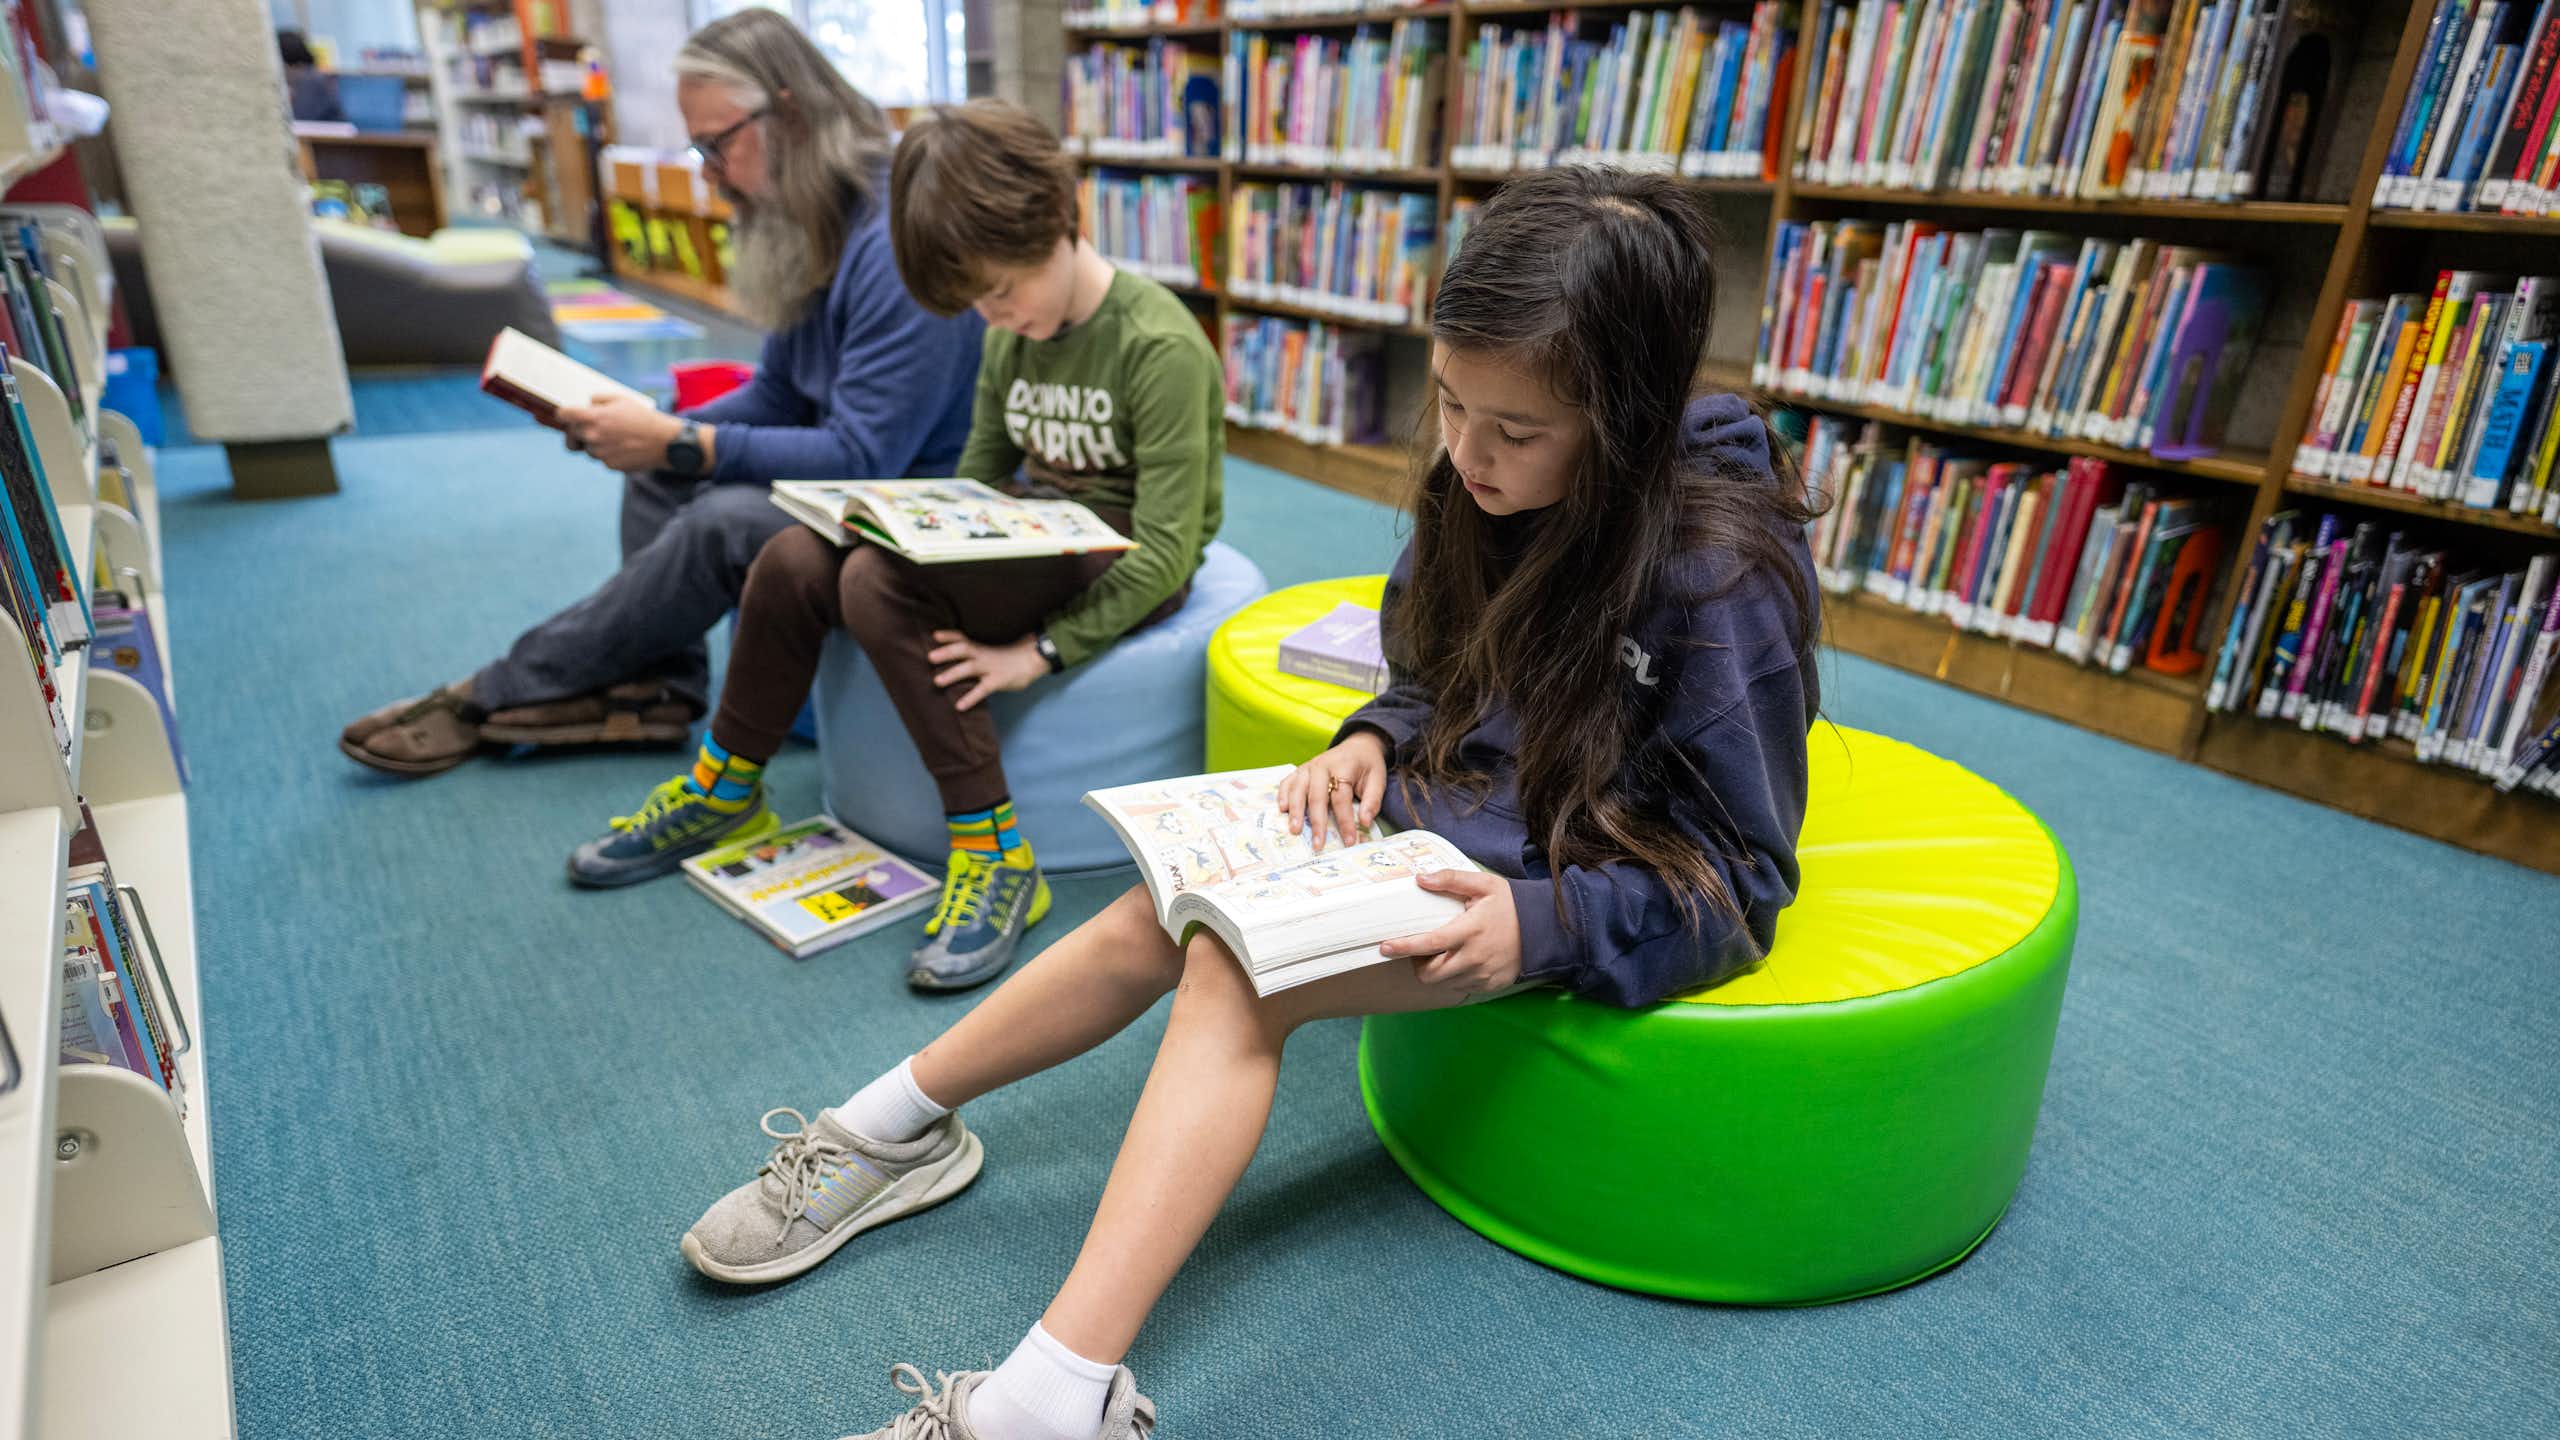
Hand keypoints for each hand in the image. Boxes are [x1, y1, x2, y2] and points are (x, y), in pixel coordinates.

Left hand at [557, 393, 681, 471]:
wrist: (664, 442)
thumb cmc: (643, 417)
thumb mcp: (621, 399)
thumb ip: (598, 400)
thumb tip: (586, 405)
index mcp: (592, 417)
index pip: (562, 415)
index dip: (563, 414)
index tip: (566, 415)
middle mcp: (592, 436)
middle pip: (570, 435)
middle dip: (578, 431)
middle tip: (593, 427)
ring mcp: (600, 453)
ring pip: (587, 449)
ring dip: (596, 444)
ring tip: (616, 437)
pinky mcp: (610, 465)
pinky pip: (602, 459)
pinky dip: (609, 454)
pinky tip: (625, 447)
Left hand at [928, 631, 1048, 710]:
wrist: (1034, 659)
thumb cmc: (1011, 658)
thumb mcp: (992, 653)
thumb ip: (976, 656)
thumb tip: (958, 663)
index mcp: (981, 648)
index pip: (962, 638)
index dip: (948, 636)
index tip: (934, 635)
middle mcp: (984, 655)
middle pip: (963, 649)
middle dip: (946, 653)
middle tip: (930, 657)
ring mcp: (991, 667)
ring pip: (969, 668)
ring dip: (952, 674)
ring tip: (937, 681)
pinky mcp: (998, 681)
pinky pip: (983, 690)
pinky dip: (970, 698)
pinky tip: (960, 706)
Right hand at [1275, 729, 1386, 850]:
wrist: (1357, 745)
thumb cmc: (1367, 766)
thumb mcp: (1378, 779)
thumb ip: (1373, 800)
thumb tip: (1364, 822)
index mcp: (1343, 767)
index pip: (1341, 798)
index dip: (1345, 821)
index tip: (1349, 841)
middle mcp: (1322, 766)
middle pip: (1316, 796)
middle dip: (1317, 822)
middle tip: (1317, 844)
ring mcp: (1308, 767)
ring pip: (1298, 790)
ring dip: (1295, 811)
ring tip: (1295, 830)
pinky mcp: (1300, 770)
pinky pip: (1287, 782)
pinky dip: (1283, 795)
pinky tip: (1282, 810)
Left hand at [1379, 870, 1522, 998]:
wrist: (1545, 929)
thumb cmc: (1511, 905)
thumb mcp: (1484, 885)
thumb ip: (1451, 879)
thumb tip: (1420, 878)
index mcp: (1470, 931)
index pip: (1429, 944)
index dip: (1404, 947)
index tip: (1385, 947)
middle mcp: (1475, 957)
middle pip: (1430, 973)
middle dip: (1417, 964)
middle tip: (1420, 949)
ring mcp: (1482, 975)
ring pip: (1443, 983)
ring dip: (1435, 971)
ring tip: (1442, 954)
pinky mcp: (1489, 985)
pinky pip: (1461, 988)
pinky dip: (1454, 977)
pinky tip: (1461, 961)